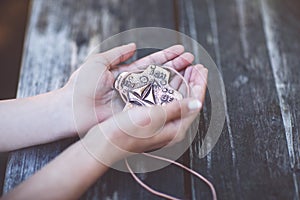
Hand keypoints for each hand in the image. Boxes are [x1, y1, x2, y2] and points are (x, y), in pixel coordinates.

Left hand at [62, 43, 194, 134]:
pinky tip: (179, 93)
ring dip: (175, 82)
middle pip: (159, 75)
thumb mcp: (98, 63)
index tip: (181, 51)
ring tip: (191, 73)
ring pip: (159, 90)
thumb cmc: (80, 85)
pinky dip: (166, 100)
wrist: (70, 110)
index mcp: (126, 73)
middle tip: (192, 61)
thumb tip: (133, 45)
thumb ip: (117, 53)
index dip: (166, 57)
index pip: (151, 63)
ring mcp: (135, 100)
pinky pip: (152, 105)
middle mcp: (133, 86)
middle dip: (176, 67)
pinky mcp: (134, 112)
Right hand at [82, 64, 207, 164]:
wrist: (105, 142)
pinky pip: (165, 99)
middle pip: (188, 100)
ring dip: (182, 82)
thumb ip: (176, 109)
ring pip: (177, 98)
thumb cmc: (126, 132)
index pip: (195, 103)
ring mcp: (160, 122)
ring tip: (185, 68)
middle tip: (196, 66)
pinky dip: (168, 87)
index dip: (199, 84)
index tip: (201, 70)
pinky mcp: (151, 118)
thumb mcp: (153, 117)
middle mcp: (170, 126)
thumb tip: (196, 103)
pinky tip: (167, 78)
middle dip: (193, 81)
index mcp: (175, 128)